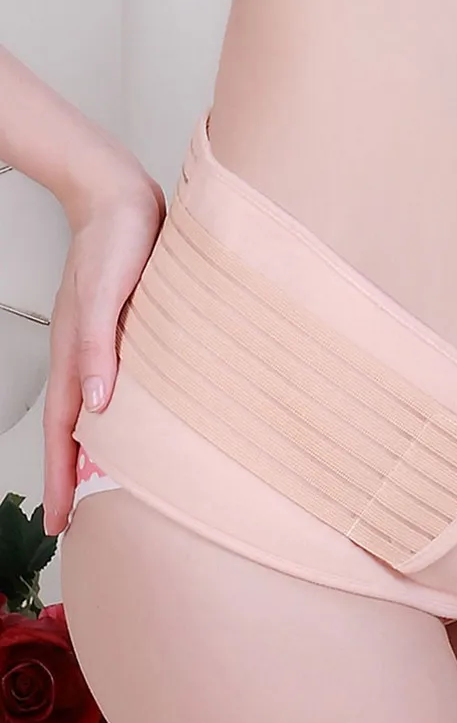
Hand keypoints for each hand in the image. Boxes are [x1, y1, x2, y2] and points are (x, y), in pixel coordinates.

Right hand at [42, 172, 164, 534]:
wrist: (121, 199)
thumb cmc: (117, 241)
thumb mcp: (108, 293)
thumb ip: (100, 347)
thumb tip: (97, 405)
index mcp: (77, 355)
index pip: (64, 432)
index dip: (63, 478)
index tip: (60, 522)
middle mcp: (86, 357)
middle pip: (73, 430)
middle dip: (73, 477)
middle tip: (74, 519)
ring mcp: (101, 346)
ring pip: (92, 411)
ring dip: (92, 450)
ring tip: (100, 485)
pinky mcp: (121, 332)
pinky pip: (113, 385)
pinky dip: (115, 415)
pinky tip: (130, 422)